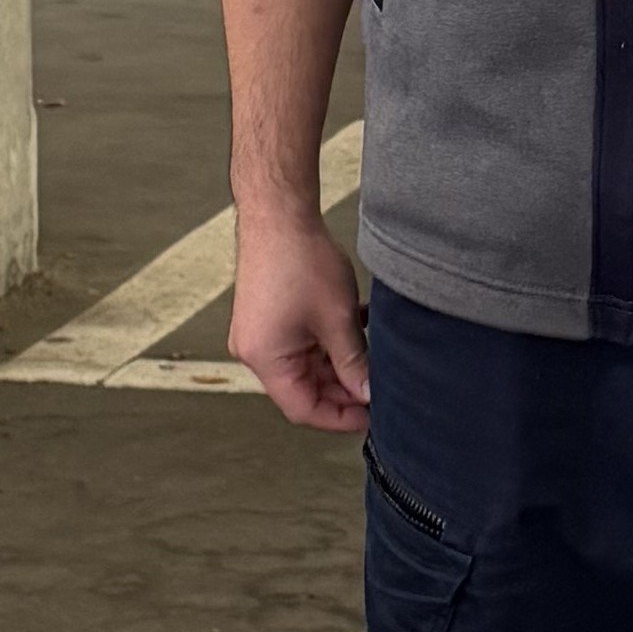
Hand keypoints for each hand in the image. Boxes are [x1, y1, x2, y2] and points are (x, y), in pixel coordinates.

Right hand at [230, 207, 370, 437]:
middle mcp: (255, 351)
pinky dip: (328, 342)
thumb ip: (354, 363)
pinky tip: (356, 327)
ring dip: (339, 362)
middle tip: (377, 383)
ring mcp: (259, 334)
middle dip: (342, 389)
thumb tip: (368, 393)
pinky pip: (300, 344)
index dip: (339, 417)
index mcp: (265, 359)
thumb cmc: (299, 259)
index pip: (303, 409)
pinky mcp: (268, 318)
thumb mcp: (338, 320)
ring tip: (371, 352)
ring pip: (306, 365)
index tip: (369, 416)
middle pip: (303, 389)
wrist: (278, 214)